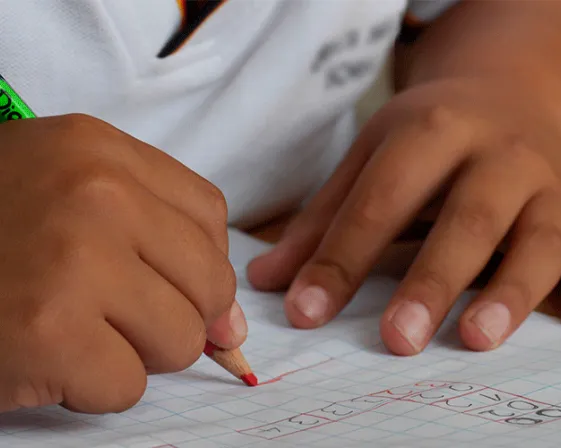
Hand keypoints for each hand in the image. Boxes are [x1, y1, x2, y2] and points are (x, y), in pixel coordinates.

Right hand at [0, 115, 244, 412]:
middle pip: (209, 282)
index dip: (200, 265)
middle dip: (175, 315)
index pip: (209, 216)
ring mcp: (74, 262)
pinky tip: (48, 358)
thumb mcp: (69, 197)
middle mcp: (96, 194)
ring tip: (77, 330)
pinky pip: (128, 385)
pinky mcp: (47, 334)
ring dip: (134, 352)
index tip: (175, 288)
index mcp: (99, 151)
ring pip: (180, 339)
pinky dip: (93, 387)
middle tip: (113, 313)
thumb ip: (160, 243)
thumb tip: (233, 326)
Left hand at [248, 79, 560, 354]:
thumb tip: (267, 282)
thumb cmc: (431, 137)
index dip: (341, 258)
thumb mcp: (372, 157)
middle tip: (397, 340)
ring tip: (476, 338)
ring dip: (512, 289)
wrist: (511, 95)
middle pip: (467, 218)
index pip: (381, 200)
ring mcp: (551, 182)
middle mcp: (499, 153)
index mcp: (433, 131)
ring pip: (540, 237)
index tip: (305, 314)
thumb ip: (324, 220)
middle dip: (432, 279)